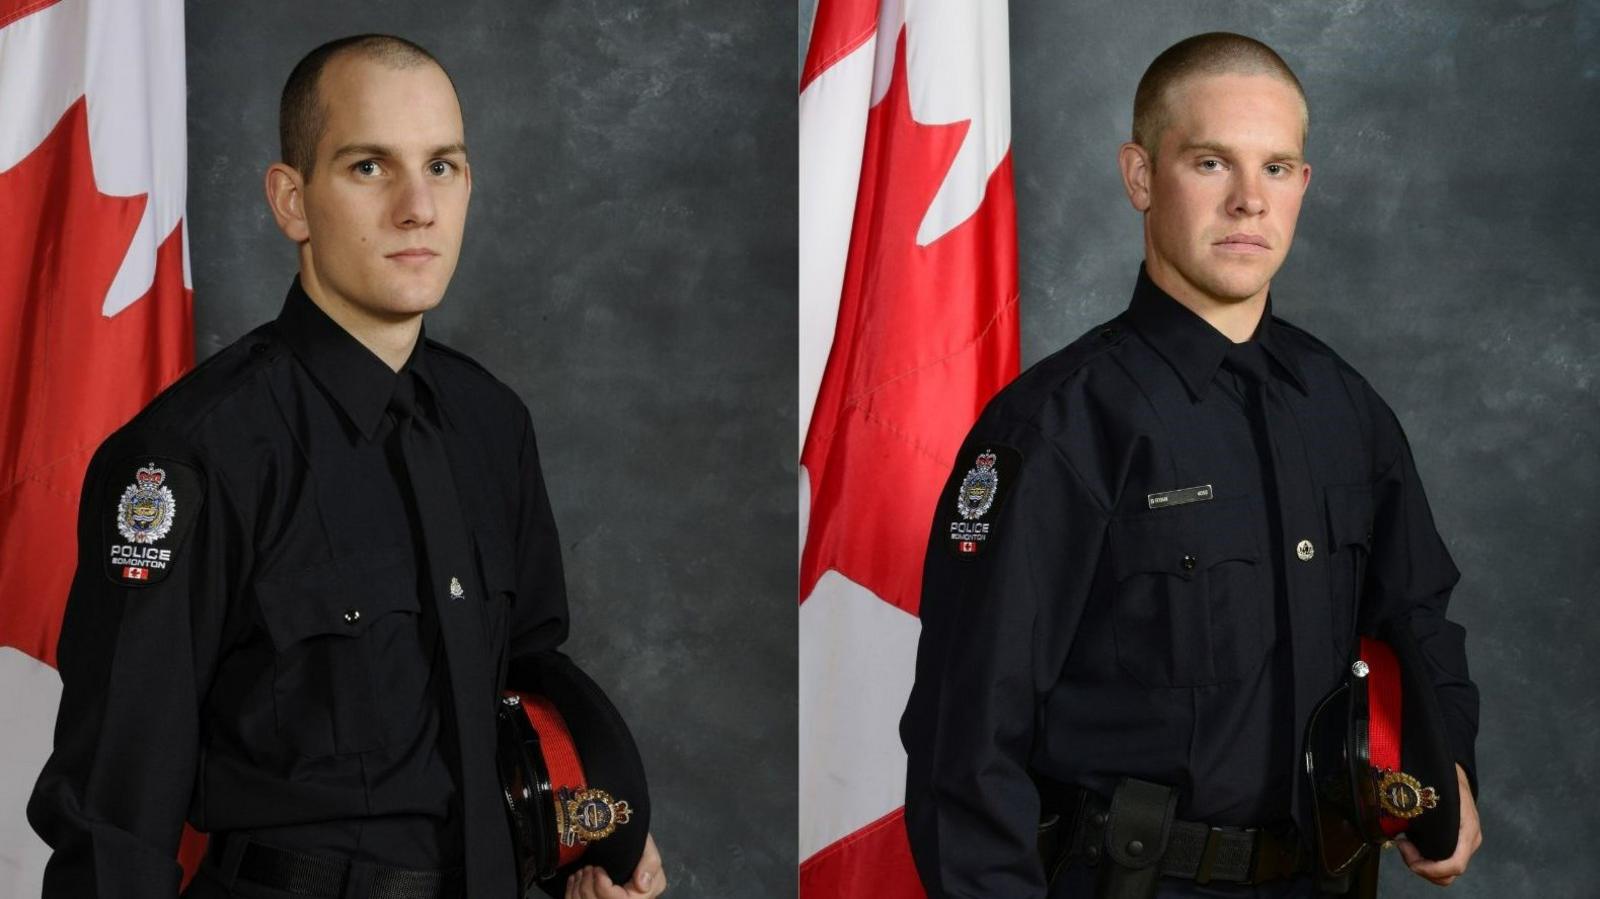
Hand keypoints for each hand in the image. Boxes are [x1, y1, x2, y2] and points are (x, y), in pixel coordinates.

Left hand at [565, 833, 665, 897]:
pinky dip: (571, 891)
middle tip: (587, 868)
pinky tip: (575, 879)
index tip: (598, 869)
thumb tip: (642, 884)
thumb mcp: (650, 853)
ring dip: (578, 887)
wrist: (629, 850)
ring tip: (582, 871)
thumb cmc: (640, 851)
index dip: (603, 887)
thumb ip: (651, 864)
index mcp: (637, 898)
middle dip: (587, 886)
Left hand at [1396, 764, 1480, 885]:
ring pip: (1442, 871)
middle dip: (1421, 867)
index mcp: (1468, 831)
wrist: (1456, 776)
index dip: (1431, 869)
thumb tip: (1402, 824)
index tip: (1407, 853)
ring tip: (1404, 842)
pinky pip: (1440, 860)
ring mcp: (1464, 845)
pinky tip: (1410, 842)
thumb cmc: (1447, 781)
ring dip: (1420, 863)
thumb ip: (1426, 809)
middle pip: (1447, 875)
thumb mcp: (1438, 791)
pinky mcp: (1456, 844)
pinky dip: (1423, 858)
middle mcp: (1469, 842)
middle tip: (1402, 844)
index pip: (1455, 864)